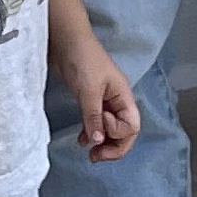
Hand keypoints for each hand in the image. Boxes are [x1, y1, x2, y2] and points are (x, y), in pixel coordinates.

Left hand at [55, 29, 140, 162]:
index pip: (131, 126)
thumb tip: (98, 141)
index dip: (117, 133)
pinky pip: (96, 123)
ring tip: (90, 154)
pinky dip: (91, 133)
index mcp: (123, 96)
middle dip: (113, 147)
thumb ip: (94, 116)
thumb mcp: (89, 88)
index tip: (99, 127)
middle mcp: (117, 100)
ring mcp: (103, 101)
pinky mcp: (89, 100)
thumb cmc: (82, 57)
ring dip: (102, 143)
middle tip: (96, 157)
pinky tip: (82, 140)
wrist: (65, 39)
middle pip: (124, 132)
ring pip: (109, 129)